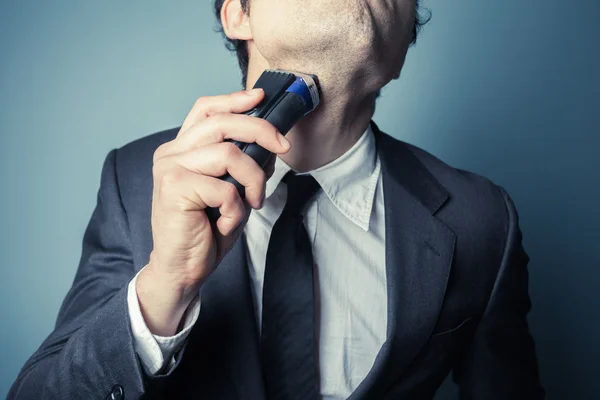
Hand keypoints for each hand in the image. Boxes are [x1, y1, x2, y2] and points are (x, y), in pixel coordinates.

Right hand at [136, 88, 290, 335]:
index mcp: (181, 149)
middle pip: (221, 122)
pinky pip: (225, 189)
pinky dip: (236, 208)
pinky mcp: (174, 189)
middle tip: (283, 147)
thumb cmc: (205, 231)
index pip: (205, 110)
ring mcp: (169, 169)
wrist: (182, 269)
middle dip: (261, 130)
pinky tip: (226, 222)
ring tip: (253, 202)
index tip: (260, 97)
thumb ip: (242, 165)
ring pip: (229, 154)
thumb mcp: (230, 191)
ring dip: (253, 179)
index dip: (234, 99)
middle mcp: (171, 153)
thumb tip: (271, 144)